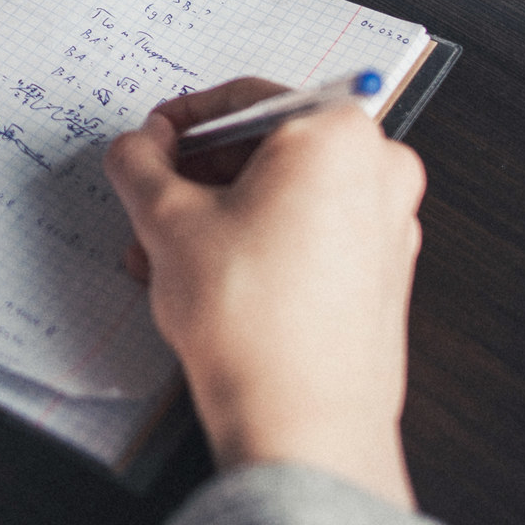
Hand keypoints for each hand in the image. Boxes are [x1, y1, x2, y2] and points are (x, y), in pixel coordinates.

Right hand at [104, 78, 427, 506]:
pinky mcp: (381, 275)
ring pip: (283, 197)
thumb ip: (140, 163)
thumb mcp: (167, 221)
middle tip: (149, 204)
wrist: (302, 424)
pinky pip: (309, 234)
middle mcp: (379, 171)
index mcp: (338, 136)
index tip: (148, 144)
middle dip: (197, 179)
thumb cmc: (252, 321)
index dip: (181, 121)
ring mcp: (388, 226)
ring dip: (217, 217)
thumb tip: (137, 146)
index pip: (244, 100)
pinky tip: (206, 281)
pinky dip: (256, 244)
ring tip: (164, 256)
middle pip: (266, 149)